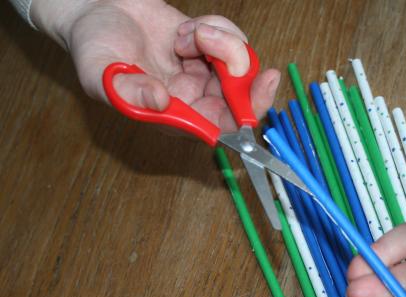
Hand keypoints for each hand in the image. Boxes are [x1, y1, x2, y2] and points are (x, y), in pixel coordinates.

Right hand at [31, 0, 279, 131]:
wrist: (96, 10)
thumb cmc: (94, 47)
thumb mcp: (97, 73)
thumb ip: (126, 92)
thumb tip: (160, 101)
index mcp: (178, 116)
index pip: (225, 126)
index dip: (249, 111)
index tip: (262, 86)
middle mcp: (197, 98)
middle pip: (244, 94)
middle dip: (239, 66)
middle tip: (224, 47)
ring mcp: (206, 71)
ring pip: (241, 62)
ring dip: (220, 42)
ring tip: (185, 35)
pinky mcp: (210, 45)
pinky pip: (233, 37)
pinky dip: (215, 27)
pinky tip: (185, 29)